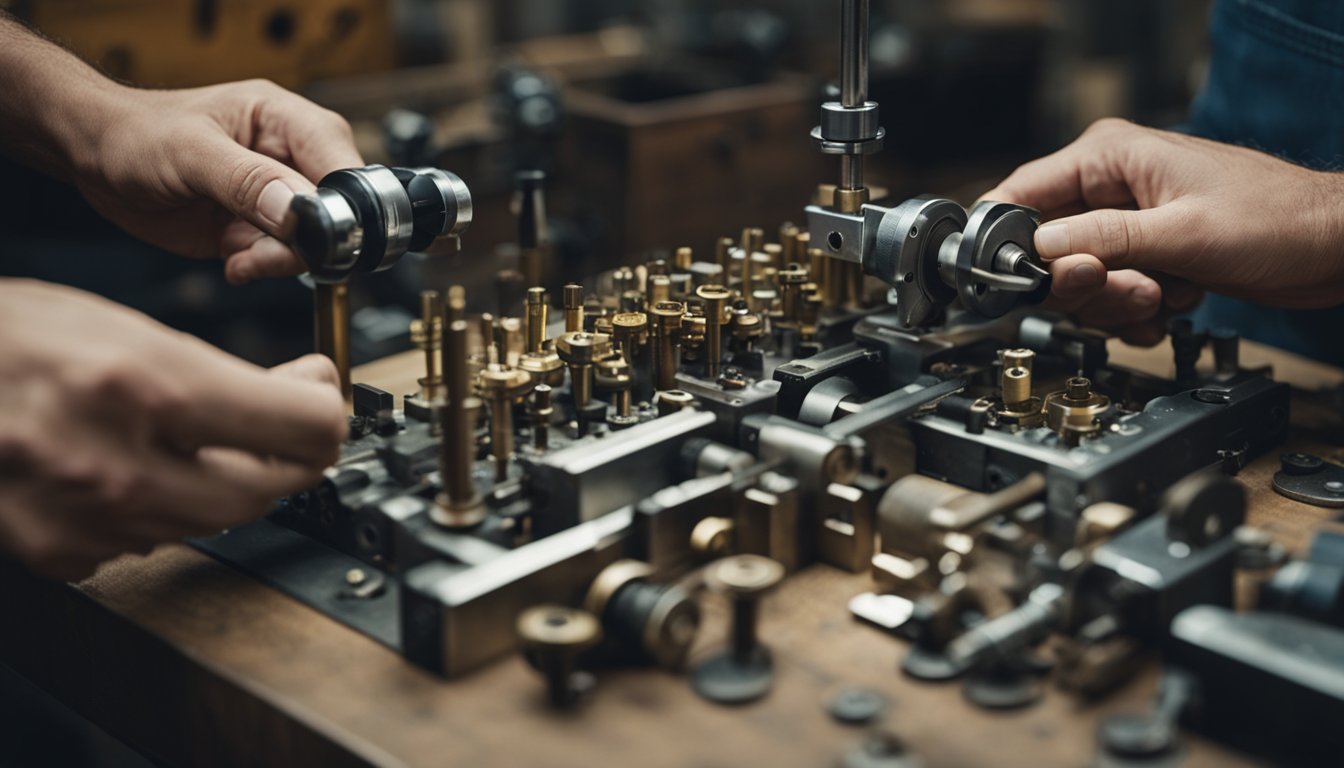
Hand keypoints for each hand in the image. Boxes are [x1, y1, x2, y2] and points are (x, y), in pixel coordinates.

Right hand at [0, 279, 347, 580]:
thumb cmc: (0, 339)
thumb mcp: (115, 323)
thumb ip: (214, 370)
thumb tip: (300, 394)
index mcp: (146, 384)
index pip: (303, 428)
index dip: (327, 410)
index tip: (322, 395)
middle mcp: (122, 461)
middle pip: (272, 487)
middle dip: (289, 452)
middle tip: (282, 413)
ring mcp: (90, 518)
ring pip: (215, 519)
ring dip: (228, 478)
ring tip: (199, 431)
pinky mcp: (62, 553)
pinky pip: (150, 541)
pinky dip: (161, 507)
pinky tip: (135, 465)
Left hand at [72, 79, 363, 283]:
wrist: (98, 157)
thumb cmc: (137, 133)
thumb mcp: (190, 152)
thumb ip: (247, 181)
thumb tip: (298, 211)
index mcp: (289, 121)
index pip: (343, 168)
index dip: (337, 207)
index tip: (308, 234)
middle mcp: (293, 159)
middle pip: (336, 214)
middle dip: (300, 243)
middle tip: (255, 250)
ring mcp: (280, 197)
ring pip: (312, 244)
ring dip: (275, 260)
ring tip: (236, 253)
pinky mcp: (262, 227)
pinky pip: (283, 260)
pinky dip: (259, 267)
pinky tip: (231, 258)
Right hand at [984, 118, 1343, 342]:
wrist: (1333, 248)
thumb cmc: (1279, 219)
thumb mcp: (1183, 232)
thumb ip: (1104, 239)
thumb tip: (1041, 251)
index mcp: (1108, 157)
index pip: (1020, 195)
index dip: (1008, 242)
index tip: (1012, 280)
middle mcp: (1108, 188)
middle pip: (1048, 252)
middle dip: (1087, 285)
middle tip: (1132, 290)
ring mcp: (1125, 224)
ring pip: (1078, 282)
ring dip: (1117, 303)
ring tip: (1165, 295)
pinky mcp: (1143, 255)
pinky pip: (1107, 295)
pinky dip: (1135, 312)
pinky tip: (1172, 303)